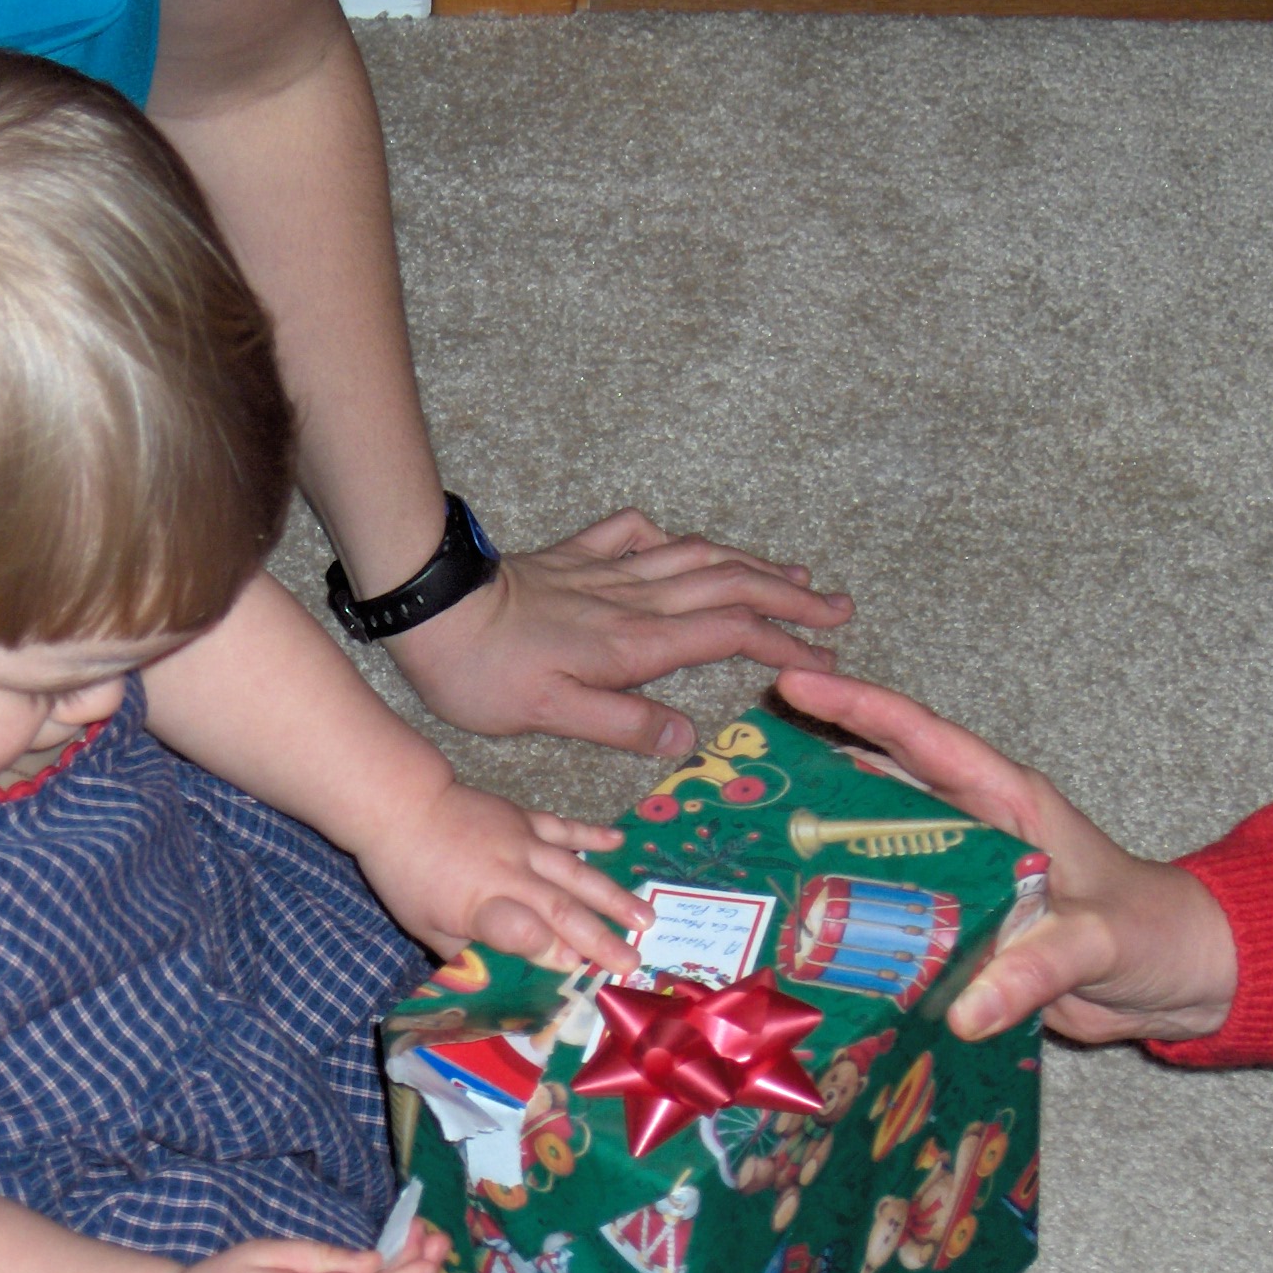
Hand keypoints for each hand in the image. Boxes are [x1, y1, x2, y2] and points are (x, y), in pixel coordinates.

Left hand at [355, 781, 648, 972]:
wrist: (400, 806)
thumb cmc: (408, 875)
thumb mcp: (426, 926)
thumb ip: (469, 950)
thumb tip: (505, 980)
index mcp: (479, 904)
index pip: (520, 930)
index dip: (548, 948)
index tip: (575, 967)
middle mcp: (508, 873)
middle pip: (558, 907)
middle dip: (598, 936)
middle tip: (631, 961)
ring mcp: (521, 841)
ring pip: (574, 871)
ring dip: (612, 896)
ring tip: (645, 918)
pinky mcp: (524, 818)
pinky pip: (563, 828)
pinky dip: (592, 835)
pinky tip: (618, 842)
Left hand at [384, 510, 854, 756]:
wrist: (434, 609)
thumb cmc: (484, 674)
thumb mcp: (553, 715)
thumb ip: (625, 723)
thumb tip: (689, 738)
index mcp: (635, 643)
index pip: (731, 635)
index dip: (785, 642)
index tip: (826, 657)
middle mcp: (631, 601)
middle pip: (730, 585)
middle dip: (790, 596)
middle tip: (837, 610)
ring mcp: (604, 572)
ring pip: (695, 556)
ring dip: (750, 562)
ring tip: (793, 573)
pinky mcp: (573, 558)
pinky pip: (634, 534)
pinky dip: (670, 538)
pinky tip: (680, 545)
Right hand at [771, 668, 1236, 1044]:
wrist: (1182, 980)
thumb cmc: (1155, 934)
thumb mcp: (1100, 943)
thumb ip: (1038, 968)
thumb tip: (967, 1009)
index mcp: (1007, 804)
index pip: (922, 740)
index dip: (857, 708)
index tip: (792, 683)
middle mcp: (973, 830)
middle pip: (878, 784)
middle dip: (810, 768)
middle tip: (738, 768)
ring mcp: (959, 878)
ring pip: (875, 849)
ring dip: (819, 848)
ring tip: (744, 848)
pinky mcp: (956, 927)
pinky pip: (890, 914)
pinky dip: (847, 920)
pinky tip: (795, 934)